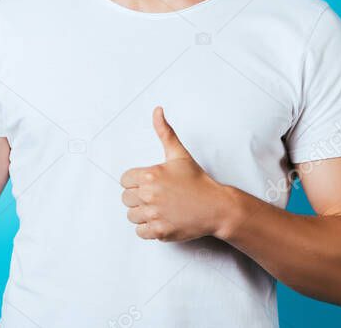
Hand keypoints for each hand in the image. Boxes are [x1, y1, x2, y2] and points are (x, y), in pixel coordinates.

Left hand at [119, 106, 231, 241]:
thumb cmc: (197, 180)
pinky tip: (160, 220)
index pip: (124, 180)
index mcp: (149, 175)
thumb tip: (157, 110)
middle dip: (138, 197)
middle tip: (155, 196)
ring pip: (132, 215)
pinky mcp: (160, 231)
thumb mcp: (179, 154)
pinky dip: (148, 228)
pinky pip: (140, 232)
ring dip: (142, 213)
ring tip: (159, 208)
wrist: (216, 206)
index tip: (150, 183)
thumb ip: (164, 132)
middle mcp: (149, 195)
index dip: (135, 182)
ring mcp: (154, 215)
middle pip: (126, 198)